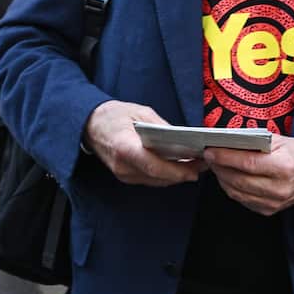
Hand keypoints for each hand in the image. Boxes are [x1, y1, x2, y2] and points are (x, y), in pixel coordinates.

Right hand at [83, 101, 206, 186]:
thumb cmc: (114, 115)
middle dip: (183, 174)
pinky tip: (178, 167)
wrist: (88, 124)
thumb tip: (183, 139)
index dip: (177, 171)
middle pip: (158, 177)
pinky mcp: (124, 176)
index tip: (195, 169)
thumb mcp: (141, 112)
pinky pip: (149, 179)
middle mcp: (123, 166)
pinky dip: (165, 175)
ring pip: (156, 181)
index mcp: (125, 147)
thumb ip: (162, 127)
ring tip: (196, 166)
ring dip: (176, 176)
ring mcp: (122, 174)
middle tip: (204, 165)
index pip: (154, 166)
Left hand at [205, 135, 293, 215]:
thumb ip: (257, 141)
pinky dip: (232, 188)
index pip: (249, 163)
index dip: (227, 157)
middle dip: (220, 167)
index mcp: (285, 167)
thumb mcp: (282, 140)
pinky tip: (228, 177)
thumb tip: (229, 140)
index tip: (211, 151)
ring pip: (237, 192)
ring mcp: (274, 202)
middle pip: (240, 179)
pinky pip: (243, 200)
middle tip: (210, 156)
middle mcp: (280, 188)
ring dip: (222, 179)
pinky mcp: (269, 210)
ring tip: (216, 166)